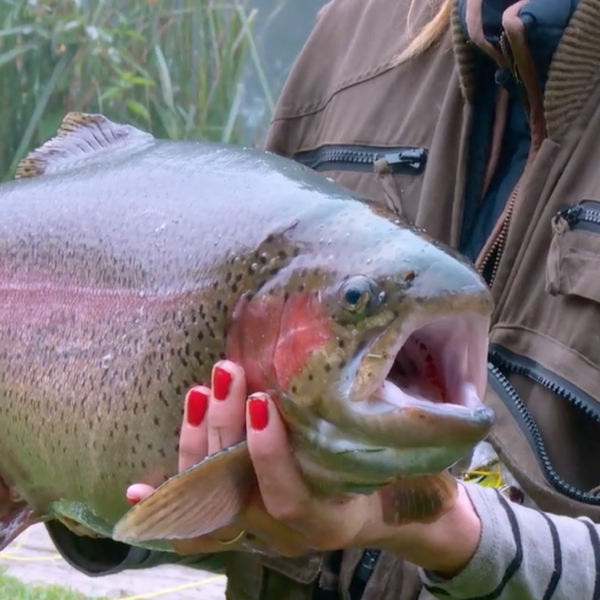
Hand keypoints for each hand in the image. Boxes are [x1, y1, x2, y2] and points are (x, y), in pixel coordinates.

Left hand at [125, 361, 481, 572]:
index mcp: (333, 518)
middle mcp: (288, 532)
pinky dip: (170, 497)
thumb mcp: (409, 454)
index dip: (271, 455)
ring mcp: (261, 527)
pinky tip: (140, 487)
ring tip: (198, 393)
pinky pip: (200, 513)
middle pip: (243, 492)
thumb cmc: (401, 474)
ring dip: (198, 446)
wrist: (388, 509)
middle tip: (226, 373)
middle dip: (226, 431)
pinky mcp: (245, 513)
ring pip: (215, 498)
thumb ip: (398, 425)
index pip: (292, 497)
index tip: (263, 401)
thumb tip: (402, 369)